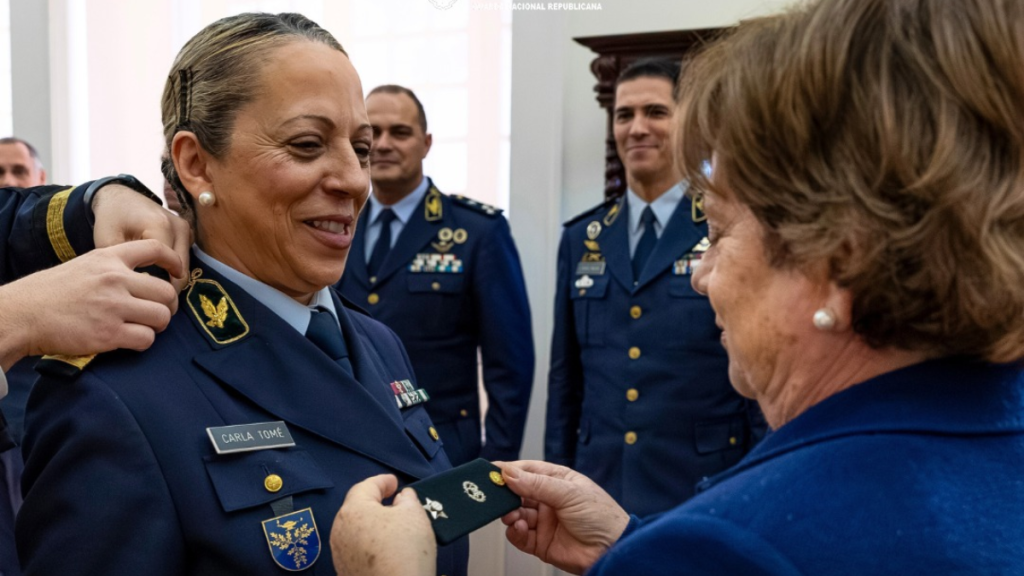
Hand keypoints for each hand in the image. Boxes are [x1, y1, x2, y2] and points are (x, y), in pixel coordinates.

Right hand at [0, 240, 180, 369]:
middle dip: (167, 306)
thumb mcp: (83, 266)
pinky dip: (142, 342)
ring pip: (162, 316)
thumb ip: (113, 268)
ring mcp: (113, 306)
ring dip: (156, 325)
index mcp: (109, 258)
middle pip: (167, 291)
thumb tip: (142, 280)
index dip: (174, 260)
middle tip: (156, 313)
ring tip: (142, 327)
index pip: (155, 248)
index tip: (178, 272)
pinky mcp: (109, 333)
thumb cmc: (51, 293)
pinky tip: (129, 340)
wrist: (22, 314)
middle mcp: (115, 279)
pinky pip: (146, 339)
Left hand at [92, 183, 190, 292]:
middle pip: (181, 267)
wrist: (120, 198)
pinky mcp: (187, 232)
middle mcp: (178, 226)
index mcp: (159, 226)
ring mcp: (185, 228)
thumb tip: (140, 288)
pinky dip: (173, 270)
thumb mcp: (108, 241)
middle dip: (167, 286)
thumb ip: (124, 264)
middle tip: (149, 301)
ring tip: (152, 291)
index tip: (142, 298)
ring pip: (185, 265)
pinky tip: (157, 277)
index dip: (156, 283)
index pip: (167, 264)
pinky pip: (185, 258)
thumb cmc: (110, 219)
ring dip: (172, 279)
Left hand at [332, 474, 435, 575]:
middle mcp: (340, 530)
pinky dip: (370, 543)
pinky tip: (386, 548)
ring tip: (393, 526)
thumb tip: (402, 498)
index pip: (366, 487)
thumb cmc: (404, 552)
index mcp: (354, 510)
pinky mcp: (345, 571)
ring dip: (372, 524)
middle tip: (394, 501)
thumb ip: (408, 500)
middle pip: (357, 508)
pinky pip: (357, 549)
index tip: (394, 482)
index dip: (382, 481)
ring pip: (356, 529)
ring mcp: (340, 553)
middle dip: (375, 503)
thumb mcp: (415, 515)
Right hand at [498, 460, 629, 574]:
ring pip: (515, 514)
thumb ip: (536, 484)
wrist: (613, 551)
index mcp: (558, 481)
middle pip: (518, 492)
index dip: (510, 470)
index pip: (528, 470)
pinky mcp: (540, 542)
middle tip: (495, 494)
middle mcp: (549, 500)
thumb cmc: (602, 517)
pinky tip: (519, 527)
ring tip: (512, 515)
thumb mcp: (569, 493)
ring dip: (510, 513)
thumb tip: (510, 474)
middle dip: (505, 493)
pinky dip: (514, 532)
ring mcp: (544, 521)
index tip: (492, 471)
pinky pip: (519, 536)